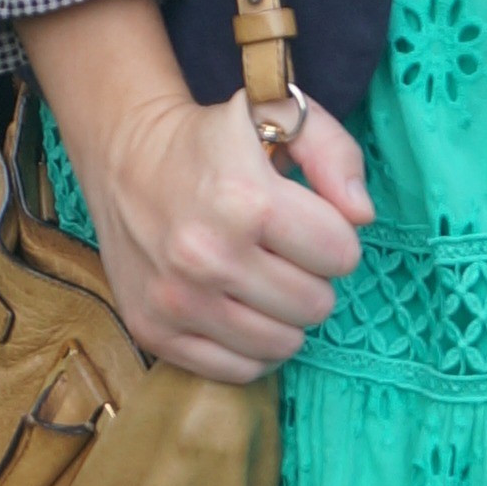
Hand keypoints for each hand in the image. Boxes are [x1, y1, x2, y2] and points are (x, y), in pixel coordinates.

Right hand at [20, 0, 370, 385]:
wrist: (126, 157)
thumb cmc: (214, 139)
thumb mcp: (280, 115)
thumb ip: (336, 154)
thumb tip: (361, 216)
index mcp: (246, 199)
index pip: (340, 255)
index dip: (334, 238)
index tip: (308, 222)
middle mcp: (207, 257)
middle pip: (315, 305)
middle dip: (312, 278)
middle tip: (283, 253)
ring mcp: (177, 300)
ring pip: (283, 345)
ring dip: (284, 315)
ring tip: (262, 279)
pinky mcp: (154, 331)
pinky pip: (239, 370)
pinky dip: (251, 347)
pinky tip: (240, 310)